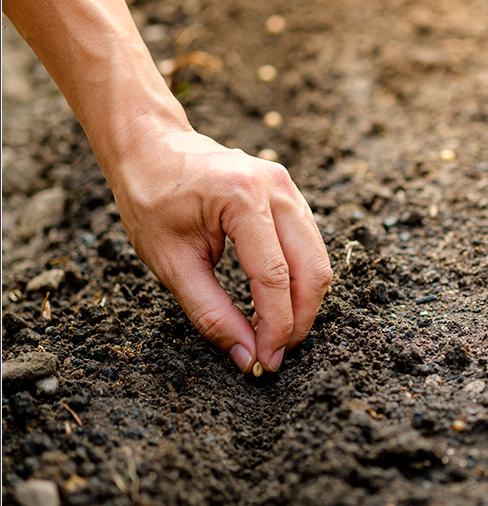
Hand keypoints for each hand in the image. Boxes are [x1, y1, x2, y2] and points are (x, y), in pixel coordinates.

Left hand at [109, 129, 332, 372]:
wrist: (151, 146)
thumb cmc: (151, 197)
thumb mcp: (169, 262)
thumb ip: (211, 313)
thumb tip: (247, 356)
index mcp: (242, 198)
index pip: (275, 276)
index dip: (276, 325)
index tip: (268, 360)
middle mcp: (275, 188)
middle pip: (312, 269)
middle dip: (300, 319)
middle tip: (277, 354)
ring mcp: (288, 187)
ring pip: (318, 259)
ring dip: (304, 302)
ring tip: (278, 333)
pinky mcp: (291, 194)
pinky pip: (309, 245)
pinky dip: (300, 280)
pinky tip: (279, 302)